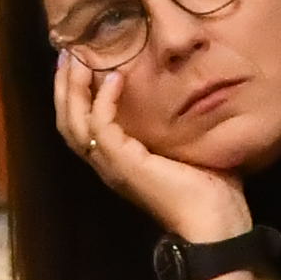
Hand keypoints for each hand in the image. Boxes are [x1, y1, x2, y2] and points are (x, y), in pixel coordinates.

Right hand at [56, 58, 253, 248]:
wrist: (216, 225)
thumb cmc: (211, 192)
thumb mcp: (187, 148)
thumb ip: (179, 124)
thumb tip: (193, 93)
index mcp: (118, 162)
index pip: (81, 125)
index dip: (75, 95)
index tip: (79, 62)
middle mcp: (107, 165)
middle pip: (67, 122)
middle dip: (64, 86)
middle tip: (67, 53)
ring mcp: (112, 166)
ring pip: (74, 123)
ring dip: (73, 89)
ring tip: (77, 59)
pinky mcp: (123, 164)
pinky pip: (101, 125)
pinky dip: (104, 100)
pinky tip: (115, 77)